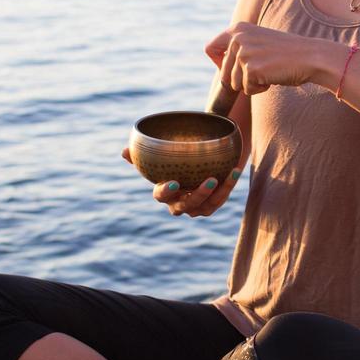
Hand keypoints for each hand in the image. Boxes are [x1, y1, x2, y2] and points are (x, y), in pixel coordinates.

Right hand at [122, 147, 244, 216]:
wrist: (195, 163)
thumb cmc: (173, 161)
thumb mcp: (160, 156)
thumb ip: (143, 154)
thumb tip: (124, 152)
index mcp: (164, 192)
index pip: (160, 196)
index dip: (166, 192)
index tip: (173, 182)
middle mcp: (179, 204)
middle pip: (186, 205)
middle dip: (198, 195)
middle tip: (210, 180)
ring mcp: (196, 207)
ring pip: (206, 206)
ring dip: (218, 193)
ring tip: (225, 175)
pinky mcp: (212, 205)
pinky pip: (220, 199)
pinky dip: (228, 186)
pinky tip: (234, 171)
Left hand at [205, 22, 330, 94]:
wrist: (310, 57)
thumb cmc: (287, 53)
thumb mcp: (259, 42)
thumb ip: (240, 49)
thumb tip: (222, 72)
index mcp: (237, 28)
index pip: (210, 48)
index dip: (218, 64)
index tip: (232, 69)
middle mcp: (237, 38)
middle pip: (223, 73)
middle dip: (241, 79)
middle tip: (262, 70)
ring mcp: (243, 53)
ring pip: (235, 84)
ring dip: (252, 84)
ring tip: (269, 71)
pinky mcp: (250, 68)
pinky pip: (247, 90)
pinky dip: (260, 89)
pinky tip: (273, 76)